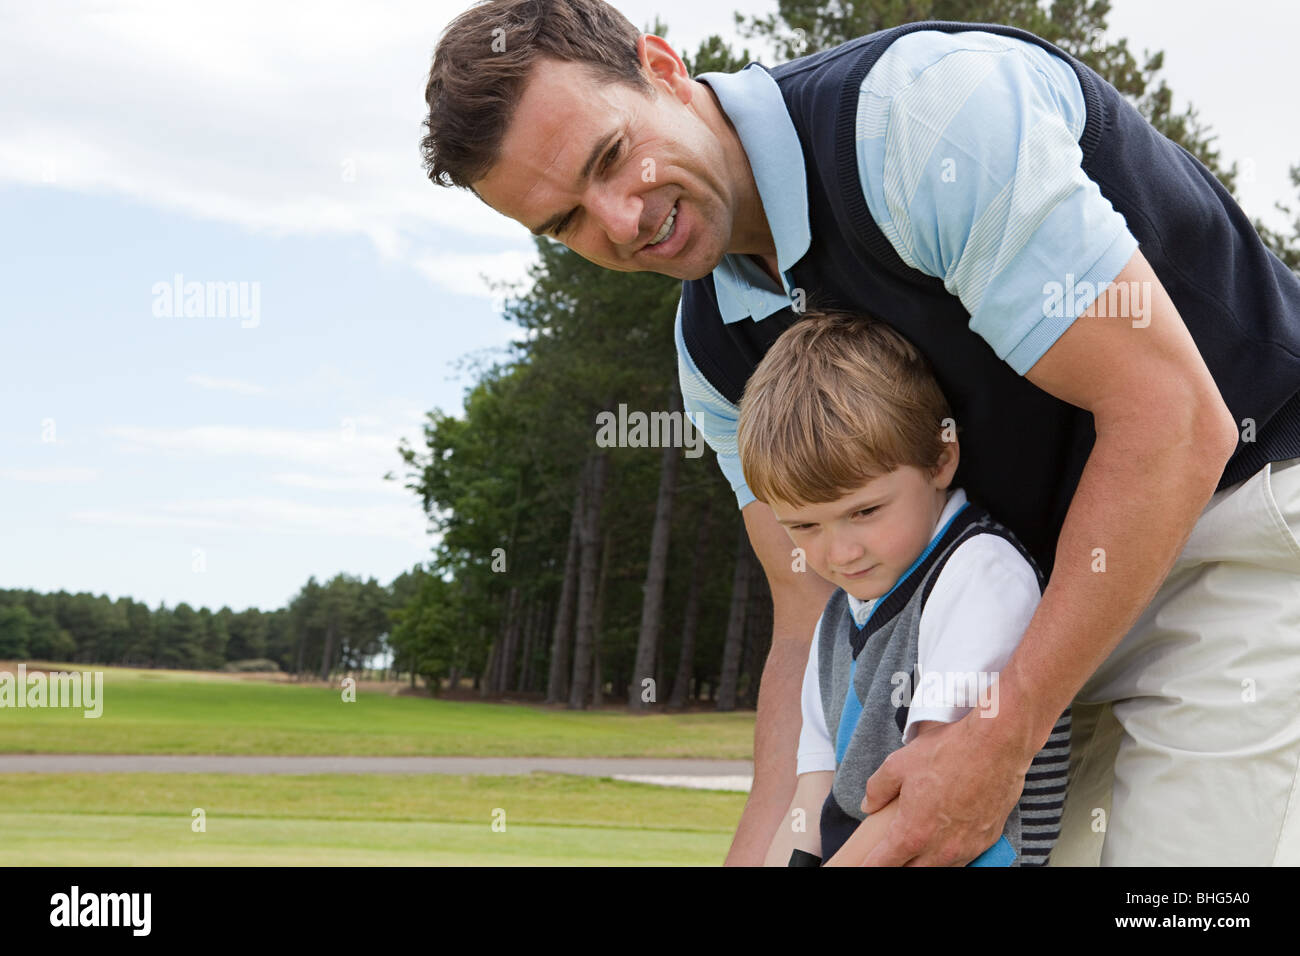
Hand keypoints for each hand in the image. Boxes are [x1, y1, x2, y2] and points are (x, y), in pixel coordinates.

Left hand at [857, 710, 1029, 865]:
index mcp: (913, 833)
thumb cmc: (948, 752)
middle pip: (911, 872)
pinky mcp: (986, 840)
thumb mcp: (897, 764)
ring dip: (923, 863)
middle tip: (889, 856)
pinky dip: (949, 857)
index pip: (884, 863)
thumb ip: (877, 788)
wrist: (995, 746)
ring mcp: (966, 847)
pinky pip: (963, 860)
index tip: (863, 865)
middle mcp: (940, 848)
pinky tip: (943, 845)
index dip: (870, 865)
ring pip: (938, 869)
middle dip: (897, 866)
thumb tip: (869, 804)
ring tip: (914, 851)